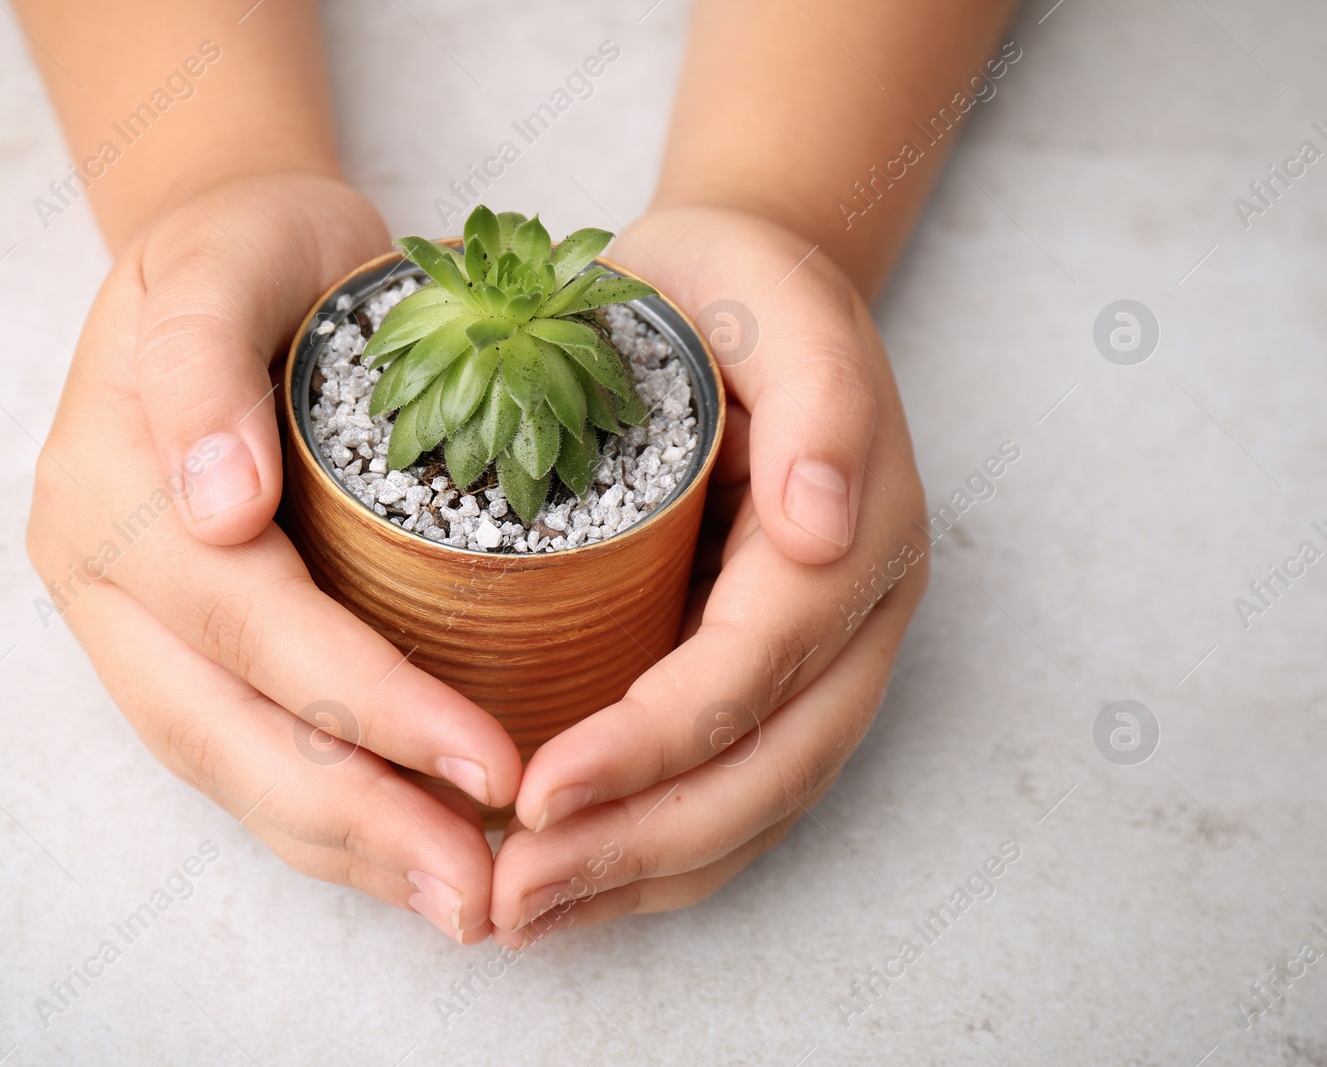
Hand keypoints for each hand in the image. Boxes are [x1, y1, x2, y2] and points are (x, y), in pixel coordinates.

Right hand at [25, 173, 521, 942]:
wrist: (229, 252)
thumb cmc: (248, 250)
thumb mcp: (225, 259)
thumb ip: (203, 363)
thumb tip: (218, 510)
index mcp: (109, 496)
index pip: (253, 630)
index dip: (370, 708)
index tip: (491, 768)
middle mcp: (106, 584)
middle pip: (232, 734)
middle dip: (362, 822)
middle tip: (480, 894)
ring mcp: (136, 627)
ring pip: (235, 769)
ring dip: (349, 847)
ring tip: (457, 901)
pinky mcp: (186, 648)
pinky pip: (251, 749)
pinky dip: (333, 814)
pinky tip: (411, 852)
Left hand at [489, 206, 928, 943]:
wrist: (740, 300)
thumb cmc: (731, 293)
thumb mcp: (770, 298)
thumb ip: (819, 392)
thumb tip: (825, 528)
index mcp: (858, 537)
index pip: (753, 670)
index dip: (655, 743)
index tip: (541, 791)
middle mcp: (853, 621)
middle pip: (759, 773)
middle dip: (635, 845)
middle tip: (511, 898)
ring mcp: (819, 665)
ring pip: (748, 809)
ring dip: (637, 877)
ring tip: (520, 918)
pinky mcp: (767, 686)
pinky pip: (726, 796)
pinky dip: (649, 855)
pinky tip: (566, 887)